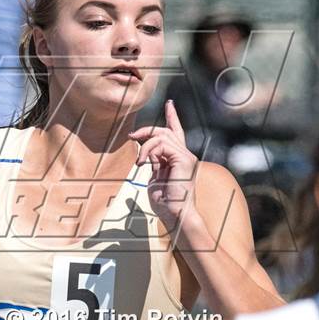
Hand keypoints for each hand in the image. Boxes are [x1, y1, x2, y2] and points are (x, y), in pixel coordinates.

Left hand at [129, 100, 198, 230]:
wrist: (177, 216)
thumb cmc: (166, 204)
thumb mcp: (155, 180)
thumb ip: (153, 166)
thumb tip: (144, 159)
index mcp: (179, 159)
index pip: (177, 133)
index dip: (173, 117)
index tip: (170, 104)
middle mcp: (185, 155)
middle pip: (165, 131)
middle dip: (146, 130)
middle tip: (132, 136)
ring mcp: (186, 157)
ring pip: (162, 135)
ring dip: (145, 145)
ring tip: (138, 161)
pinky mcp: (183, 159)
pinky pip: (162, 145)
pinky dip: (148, 151)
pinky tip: (143, 163)